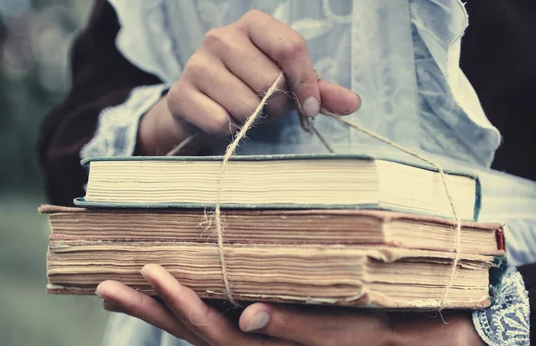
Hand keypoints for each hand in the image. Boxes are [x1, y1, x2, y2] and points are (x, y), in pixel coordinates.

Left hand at [96, 264, 485, 345]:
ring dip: (156, 305)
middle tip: (104, 288)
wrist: (386, 342)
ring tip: (122, 289)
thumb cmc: (361, 332)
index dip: (176, 299)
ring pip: (192, 321)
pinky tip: (171, 289)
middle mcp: (245, 345)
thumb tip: (247, 316)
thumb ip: (289, 325)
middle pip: (185, 326)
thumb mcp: (331, 331)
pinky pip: (209, 313)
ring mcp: (248, 336)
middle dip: (146, 307)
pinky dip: (184, 301)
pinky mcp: (256, 325)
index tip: (149, 271)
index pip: (206, 324)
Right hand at [137, 10, 360, 154]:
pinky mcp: (181, 93)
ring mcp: (197, 63)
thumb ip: (319, 91)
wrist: (198, 107)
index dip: (306, 83)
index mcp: (253, 25)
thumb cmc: (248, 89)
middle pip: (271, 81)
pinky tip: (222, 120)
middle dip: (276, 106)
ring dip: (251, 120)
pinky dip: (228, 130)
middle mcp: (221, 37)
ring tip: (242, 112)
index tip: (311, 108)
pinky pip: (220, 121)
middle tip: (265, 107)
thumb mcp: (286, 86)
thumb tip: (354, 103)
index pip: (291, 47)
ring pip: (247, 105)